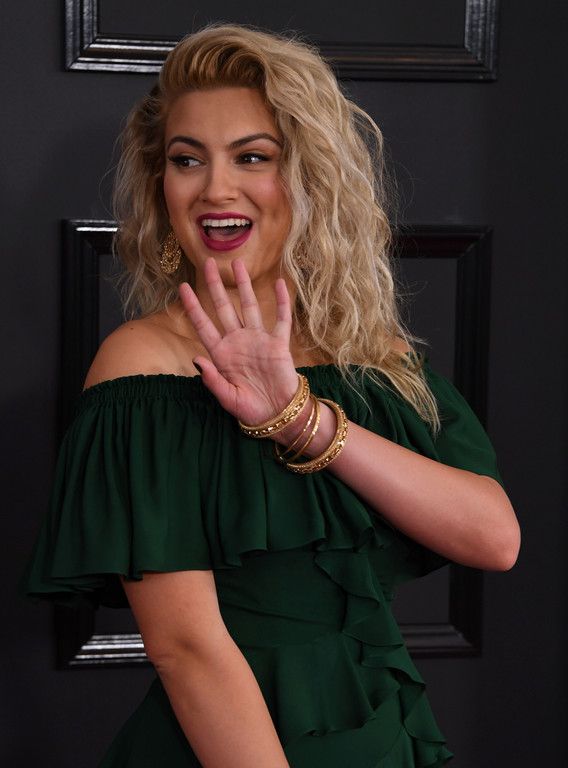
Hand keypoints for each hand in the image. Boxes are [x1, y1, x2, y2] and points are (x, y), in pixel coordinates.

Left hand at [179, 257, 299, 425]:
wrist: (278, 414)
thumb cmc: (250, 409)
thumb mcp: (227, 398)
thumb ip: (212, 380)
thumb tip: (197, 361)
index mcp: (222, 355)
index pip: (203, 325)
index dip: (193, 306)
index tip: (181, 288)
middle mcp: (238, 342)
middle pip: (224, 308)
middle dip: (215, 286)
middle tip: (208, 263)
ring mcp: (259, 341)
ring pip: (250, 306)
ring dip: (244, 285)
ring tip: (238, 264)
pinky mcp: (279, 344)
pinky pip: (281, 319)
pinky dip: (281, 302)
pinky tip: (279, 284)